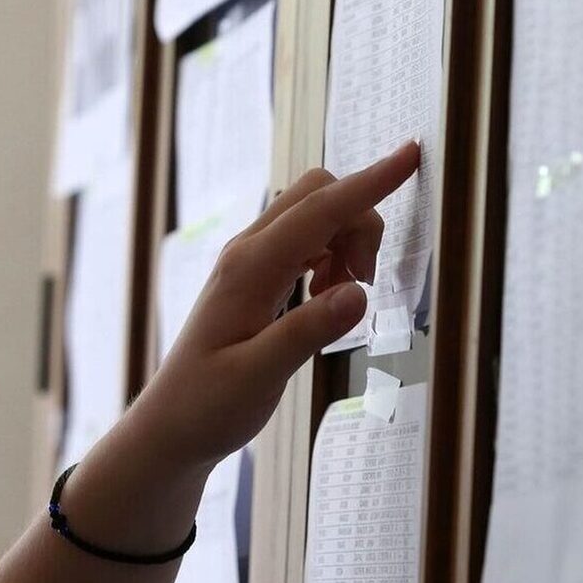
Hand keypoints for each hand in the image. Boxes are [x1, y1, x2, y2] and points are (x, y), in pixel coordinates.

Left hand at [134, 141, 420, 466]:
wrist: (171, 427)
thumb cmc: (208, 406)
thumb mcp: (259, 377)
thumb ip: (308, 332)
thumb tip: (359, 291)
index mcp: (250, 268)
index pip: (321, 210)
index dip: (370, 182)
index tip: (410, 154)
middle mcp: (248, 252)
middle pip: (318, 195)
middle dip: (360, 221)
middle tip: (366, 281)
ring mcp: (250, 261)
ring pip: (316, 217)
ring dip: (347, 244)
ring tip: (343, 300)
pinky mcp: (256, 276)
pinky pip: (306, 242)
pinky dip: (332, 259)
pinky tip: (327, 300)